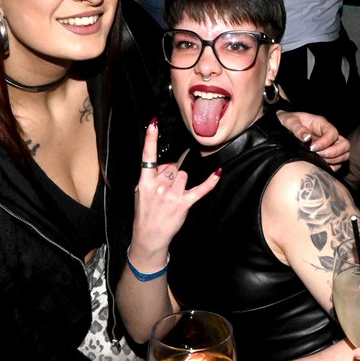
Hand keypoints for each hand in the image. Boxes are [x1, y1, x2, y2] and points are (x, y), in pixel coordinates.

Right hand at [131, 120, 219, 263]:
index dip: (150, 139)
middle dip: (171, 175)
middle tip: (164, 191)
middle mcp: (158, 186)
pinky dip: (210, 182)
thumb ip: (152, 177)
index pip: (148, 156)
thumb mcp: (140, 192)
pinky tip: (218, 173)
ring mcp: (171, 194)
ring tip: (172, 198)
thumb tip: (167, 167)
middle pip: (172, 166)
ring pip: (183, 174)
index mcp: (145, 181)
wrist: (148, 236)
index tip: (154, 124)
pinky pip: (200, 189)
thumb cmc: (145, 213)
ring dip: (181, 183)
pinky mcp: (183, 203)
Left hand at [276, 110, 350, 169]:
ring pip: (344, 154)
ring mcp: (330, 145)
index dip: (326, 142)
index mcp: (322, 124)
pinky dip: (332, 167)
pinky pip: (338, 163)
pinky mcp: (327, 155)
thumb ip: (297, 128)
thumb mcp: (290, 121)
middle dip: (334, 153)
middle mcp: (329, 135)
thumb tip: (306, 138)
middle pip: (345, 144)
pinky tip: (320, 166)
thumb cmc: (288, 122)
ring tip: (319, 161)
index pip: (333, 133)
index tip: (313, 148)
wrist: (283, 127)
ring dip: (334, 160)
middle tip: (319, 155)